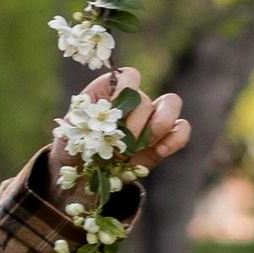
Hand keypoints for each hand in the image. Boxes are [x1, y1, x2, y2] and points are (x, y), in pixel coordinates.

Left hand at [72, 66, 189, 176]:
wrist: (83, 177)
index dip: (126, 89)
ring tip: (144, 145)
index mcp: (111, 91)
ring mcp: (151, 119)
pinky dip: (175, 139)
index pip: (129, 76)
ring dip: (160, 124)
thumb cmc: (75, 148)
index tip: (113, 111)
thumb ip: (86, 119)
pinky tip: (159, 152)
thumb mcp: (72, 131)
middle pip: (146, 98)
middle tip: (122, 142)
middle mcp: (133, 101)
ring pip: (172, 103)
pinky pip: (180, 130)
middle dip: (135, 122)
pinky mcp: (163, 140)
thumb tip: (107, 114)